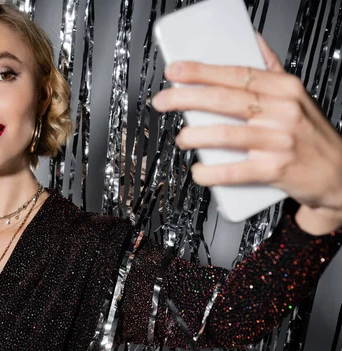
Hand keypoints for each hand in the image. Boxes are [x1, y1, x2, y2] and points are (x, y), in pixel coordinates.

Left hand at [151, 34, 341, 231]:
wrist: (339, 175)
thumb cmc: (311, 135)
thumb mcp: (297, 96)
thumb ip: (273, 70)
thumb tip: (253, 41)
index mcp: (285, 88)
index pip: (236, 73)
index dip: (201, 71)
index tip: (175, 70)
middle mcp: (283, 111)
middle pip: (224, 100)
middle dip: (185, 99)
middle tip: (161, 101)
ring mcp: (279, 141)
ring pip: (225, 134)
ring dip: (194, 136)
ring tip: (182, 138)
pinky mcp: (276, 170)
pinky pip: (234, 171)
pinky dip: (210, 173)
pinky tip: (199, 170)